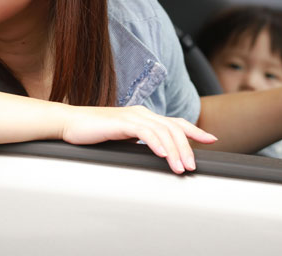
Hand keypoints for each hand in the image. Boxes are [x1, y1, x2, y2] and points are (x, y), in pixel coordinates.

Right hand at [60, 105, 216, 173]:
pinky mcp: (121, 122)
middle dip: (187, 148)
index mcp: (143, 116)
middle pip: (173, 128)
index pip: (175, 122)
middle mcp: (141, 113)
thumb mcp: (122, 139)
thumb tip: (156, 155)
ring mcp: (132, 116)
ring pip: (162, 131)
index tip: (211, 140)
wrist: (69, 123)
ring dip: (174, 151)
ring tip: (180, 167)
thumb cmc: (93, 133)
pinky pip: (144, 131)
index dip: (194, 131)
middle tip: (192, 167)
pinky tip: (162, 154)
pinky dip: (155, 143)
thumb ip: (139, 142)